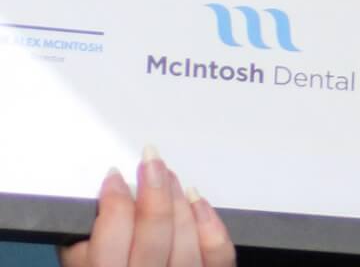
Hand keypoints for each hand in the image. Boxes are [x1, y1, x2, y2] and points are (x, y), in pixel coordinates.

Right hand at [59, 150, 233, 266]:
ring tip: (169, 177)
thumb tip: (95, 212)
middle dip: (153, 190)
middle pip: (154, 234)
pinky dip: (211, 223)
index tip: (114, 178)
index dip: (114, 201)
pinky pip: (219, 255)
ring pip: (187, 238)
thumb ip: (82, 255)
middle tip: (150, 161)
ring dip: (179, 200)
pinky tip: (198, 201)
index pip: (111, 239)